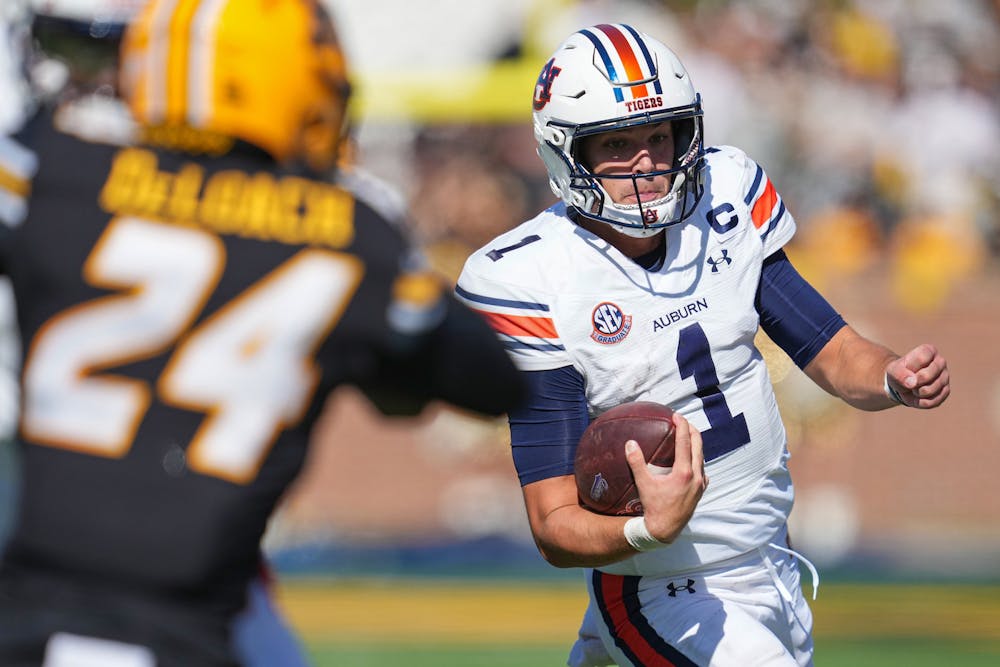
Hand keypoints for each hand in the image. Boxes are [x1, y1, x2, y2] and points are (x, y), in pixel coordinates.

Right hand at [624, 413, 707, 543]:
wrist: (665, 530)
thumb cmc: (653, 507)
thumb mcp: (643, 484)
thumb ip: (636, 462)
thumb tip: (630, 443)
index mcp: (684, 472)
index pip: (685, 441)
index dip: (681, 425)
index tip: (676, 415)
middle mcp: (696, 476)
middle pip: (698, 445)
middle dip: (691, 430)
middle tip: (681, 422)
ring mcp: (700, 484)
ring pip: (701, 457)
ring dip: (695, 444)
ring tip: (686, 437)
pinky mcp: (700, 491)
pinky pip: (702, 470)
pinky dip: (697, 460)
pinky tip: (690, 461)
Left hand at [886, 343, 949, 408]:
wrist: (903, 384)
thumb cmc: (900, 372)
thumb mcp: (893, 370)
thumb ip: (899, 374)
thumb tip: (912, 383)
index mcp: (929, 351)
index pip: (921, 359)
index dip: (908, 368)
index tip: (905, 368)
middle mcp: (940, 362)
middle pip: (926, 376)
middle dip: (911, 383)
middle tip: (907, 381)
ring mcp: (945, 377)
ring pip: (928, 391)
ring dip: (914, 393)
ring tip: (911, 388)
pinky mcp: (946, 391)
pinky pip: (931, 402)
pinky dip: (918, 402)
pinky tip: (917, 396)